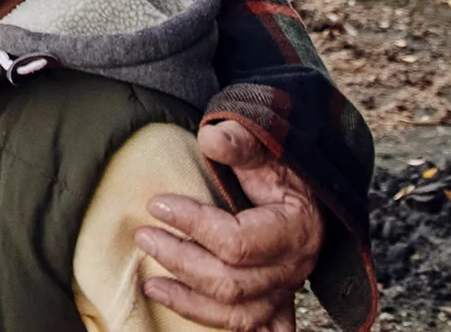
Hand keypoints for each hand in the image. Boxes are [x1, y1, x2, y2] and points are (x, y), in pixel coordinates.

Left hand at [133, 120, 322, 331]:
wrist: (306, 191)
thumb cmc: (281, 169)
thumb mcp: (265, 148)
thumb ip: (239, 142)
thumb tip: (210, 139)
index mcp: (296, 228)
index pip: (238, 242)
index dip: (193, 225)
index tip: (157, 204)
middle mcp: (294, 267)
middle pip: (231, 283)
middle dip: (181, 262)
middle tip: (144, 236)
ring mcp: (287, 290)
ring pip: (238, 314)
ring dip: (190, 303)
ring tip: (152, 285)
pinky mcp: (277, 303)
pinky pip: (253, 328)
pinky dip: (220, 325)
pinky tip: (190, 314)